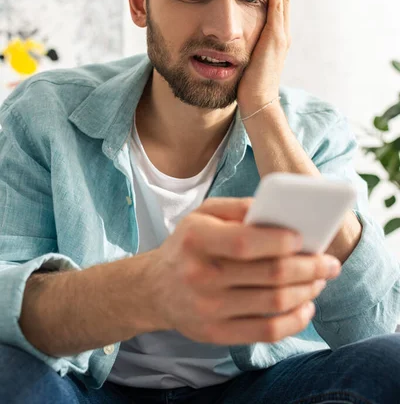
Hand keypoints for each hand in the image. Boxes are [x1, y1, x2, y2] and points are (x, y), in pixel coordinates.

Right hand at [150, 197, 340, 344]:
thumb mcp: (202, 214)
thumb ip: (237, 207)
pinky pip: (267, 331)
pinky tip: (306, 305)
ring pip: (274, 303)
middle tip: (330, 262)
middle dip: (310, 268)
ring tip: (320, 280)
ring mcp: (209, 309)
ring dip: (307, 291)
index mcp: (196, 239)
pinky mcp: (217, 334)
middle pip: (269, 275)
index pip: (245, 243)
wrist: (155, 288)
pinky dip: (295, 320)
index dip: (280, 241)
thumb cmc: (188, 244)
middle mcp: (201, 276)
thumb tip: (278, 212)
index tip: (305, 237)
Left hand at [237, 0, 290, 117]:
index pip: (275, 3)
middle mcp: (281, 32)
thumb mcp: (246, 60)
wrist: (257, 102)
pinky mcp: (275, 39)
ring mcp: (280, 35)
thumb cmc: (248, 85)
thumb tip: (227, 39)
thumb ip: (243, 46)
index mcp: (274, 36)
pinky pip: (277, 9)